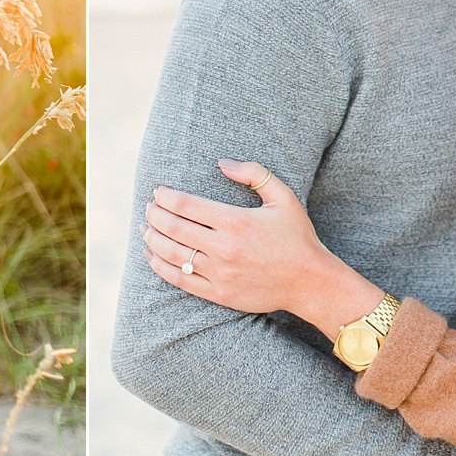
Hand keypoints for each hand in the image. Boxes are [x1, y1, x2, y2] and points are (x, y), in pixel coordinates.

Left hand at [142, 160, 381, 337]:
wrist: (310, 282)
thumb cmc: (297, 236)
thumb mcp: (283, 197)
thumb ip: (254, 173)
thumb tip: (221, 162)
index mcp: (235, 221)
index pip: (185, 205)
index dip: (165, 197)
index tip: (158, 191)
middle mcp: (223, 248)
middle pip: (172, 228)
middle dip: (154, 214)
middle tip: (148, 207)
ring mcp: (218, 273)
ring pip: (171, 254)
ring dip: (152, 238)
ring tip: (145, 228)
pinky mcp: (218, 293)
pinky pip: (179, 279)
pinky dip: (159, 266)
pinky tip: (151, 255)